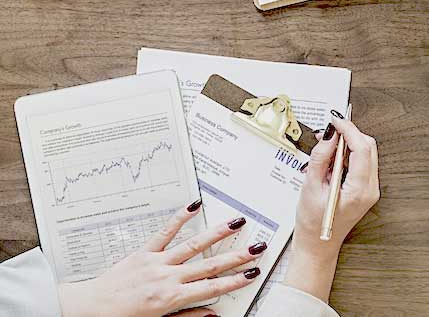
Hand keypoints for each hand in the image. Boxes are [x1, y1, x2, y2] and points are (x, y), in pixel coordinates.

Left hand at [57, 202, 265, 316]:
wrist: (88, 310)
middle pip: (208, 265)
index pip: (211, 288)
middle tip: (256, 246)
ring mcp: (156, 262)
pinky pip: (164, 233)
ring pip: (192, 245)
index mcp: (171, 299)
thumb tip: (213, 314)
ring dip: (216, 234)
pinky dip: (179, 218)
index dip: (234, 280)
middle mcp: (167, 278)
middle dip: (236, 256)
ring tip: (235, 222)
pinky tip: (193, 206)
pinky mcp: (143, 252)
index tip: (252, 273)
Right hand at [282, 114, 379, 300]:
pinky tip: (334, 158)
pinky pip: (363, 163)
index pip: (362, 149)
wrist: (318, 245)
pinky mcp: (366, 189)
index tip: (336, 120)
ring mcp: (371, 190)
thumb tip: (330, 135)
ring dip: (350, 143)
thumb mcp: (310, 187)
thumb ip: (321, 158)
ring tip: (328, 146)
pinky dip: (350, 154)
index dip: (349, 130)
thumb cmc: (312, 223)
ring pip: (368, 153)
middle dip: (351, 134)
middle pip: (369, 148)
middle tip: (331, 130)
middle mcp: (370, 189)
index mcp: (358, 190)